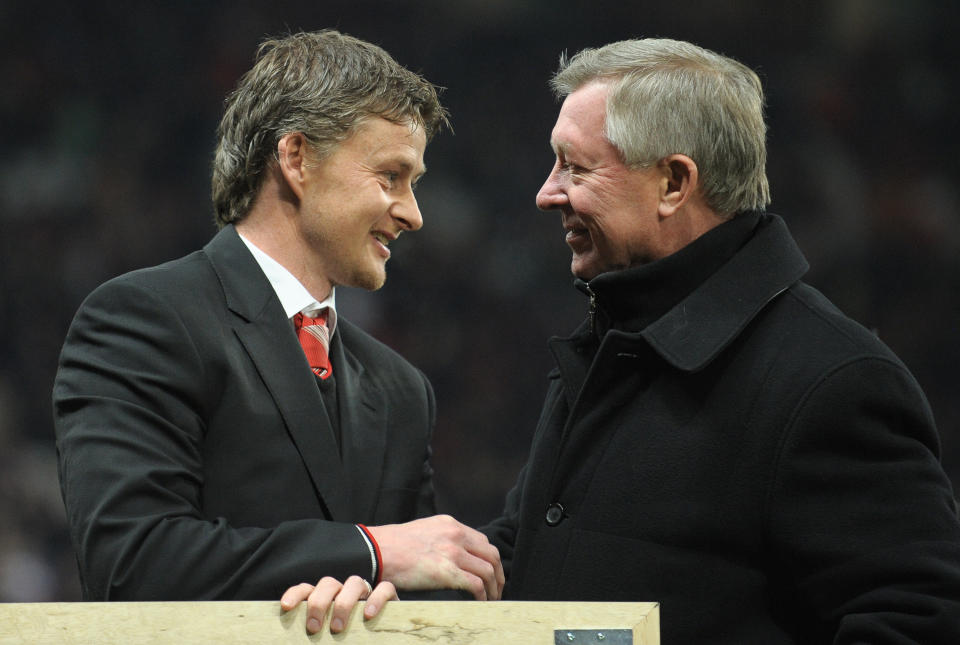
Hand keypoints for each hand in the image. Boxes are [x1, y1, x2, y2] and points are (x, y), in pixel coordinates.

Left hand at [280, 575, 396, 633]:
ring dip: (343, 603)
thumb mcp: (326, 640)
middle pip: (328, 583)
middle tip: (314, 628)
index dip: (295, 594)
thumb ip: (316, 638)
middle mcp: (343, 592)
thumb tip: (303, 642)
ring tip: (337, 627)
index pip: (307, 589)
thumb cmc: (347, 641)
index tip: (286, 607)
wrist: (378, 640)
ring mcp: (365, 592)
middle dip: (319, 603)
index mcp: (325, 600)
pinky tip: (368, 616)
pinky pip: (384, 588)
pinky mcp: (387, 596)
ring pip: (354, 582)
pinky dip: (376, 599)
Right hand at [367, 514, 503, 599]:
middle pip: (491, 555)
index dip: (490, 559)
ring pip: (488, 571)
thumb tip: (451, 555)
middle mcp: (456, 535)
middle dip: (498, 574)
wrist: (376, 550)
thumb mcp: (423, 531)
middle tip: (497, 589)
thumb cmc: (393, 545)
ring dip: (493, 588)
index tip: (490, 572)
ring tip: (491, 600)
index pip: (482, 541)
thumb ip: (441, 538)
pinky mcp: (447, 571)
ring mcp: (453, 552)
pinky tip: (479, 603)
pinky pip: (476, 585)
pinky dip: (482, 596)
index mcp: (450, 524)